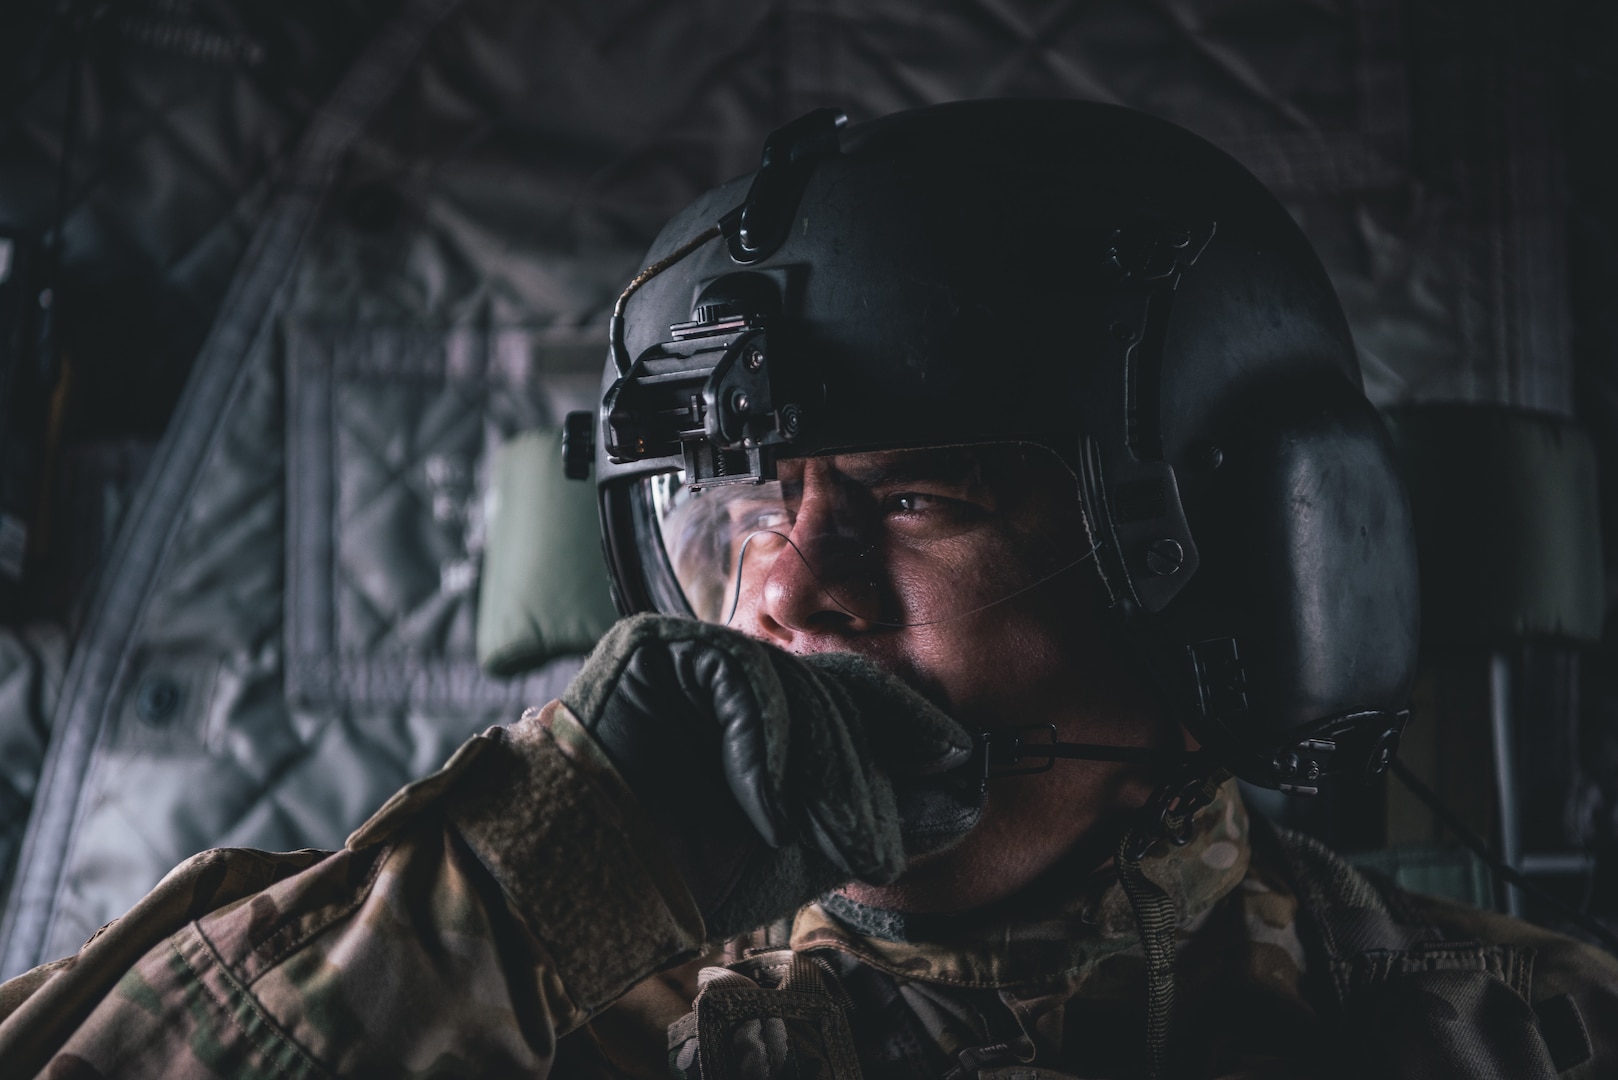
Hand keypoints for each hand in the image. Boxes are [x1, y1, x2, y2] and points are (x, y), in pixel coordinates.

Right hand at [560, 614, 980, 939]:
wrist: (596, 891)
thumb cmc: (690, 872)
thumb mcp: (810, 847)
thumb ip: (877, 812)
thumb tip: (965, 795)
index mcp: (769, 714)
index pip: (849, 696)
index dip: (906, 720)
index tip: (959, 753)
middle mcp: (734, 677)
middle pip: (826, 687)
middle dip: (858, 762)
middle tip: (869, 833)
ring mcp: (694, 656)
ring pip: (788, 679)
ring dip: (812, 761)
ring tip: (802, 830)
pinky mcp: (654, 645)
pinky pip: (735, 671)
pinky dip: (759, 739)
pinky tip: (762, 805)